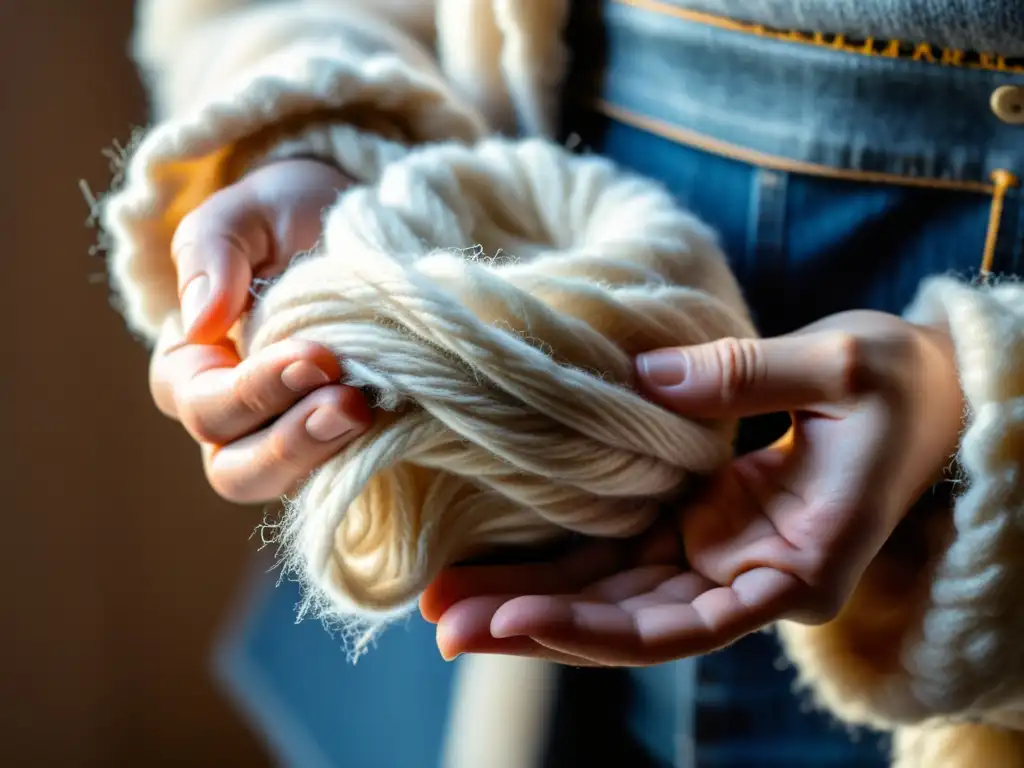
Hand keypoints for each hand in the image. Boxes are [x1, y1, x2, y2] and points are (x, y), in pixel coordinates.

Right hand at [148, 158, 371, 502]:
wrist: (357, 224)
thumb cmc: (287, 217)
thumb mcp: (246, 213)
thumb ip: (211, 251)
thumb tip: (200, 322)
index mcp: (193, 366)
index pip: (202, 405)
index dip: (252, 392)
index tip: (315, 357)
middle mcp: (235, 416)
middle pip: (236, 470)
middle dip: (290, 445)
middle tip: (349, 405)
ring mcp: (290, 435)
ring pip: (288, 485)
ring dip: (328, 457)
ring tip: (371, 414)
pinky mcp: (343, 443)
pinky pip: (343, 474)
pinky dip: (367, 457)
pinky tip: (401, 425)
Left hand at [420, 310, 962, 664]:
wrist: (926, 395)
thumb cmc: (902, 384)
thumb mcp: (846, 364)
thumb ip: (750, 371)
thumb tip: (645, 376)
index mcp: (799, 567)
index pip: (687, 625)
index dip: (598, 631)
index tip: (515, 620)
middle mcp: (749, 577)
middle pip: (629, 622)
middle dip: (536, 624)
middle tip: (443, 621)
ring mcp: (717, 552)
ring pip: (612, 595)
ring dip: (530, 599)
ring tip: (443, 601)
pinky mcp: (696, 521)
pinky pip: (619, 551)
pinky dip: (558, 562)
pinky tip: (496, 561)